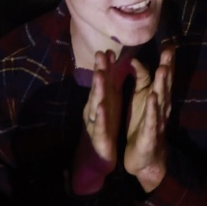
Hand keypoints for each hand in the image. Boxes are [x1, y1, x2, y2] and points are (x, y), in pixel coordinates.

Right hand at [75, 50, 123, 194]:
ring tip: (100, 75)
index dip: (105, 65)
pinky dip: (100, 115)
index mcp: (102, 100)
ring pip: (96, 103)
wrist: (97, 156)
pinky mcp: (99, 136)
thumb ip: (110, 84)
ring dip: (97, 89)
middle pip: (97, 88)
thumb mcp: (110, 103)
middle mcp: (95, 108)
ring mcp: (95, 121)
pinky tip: (101, 106)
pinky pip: (99, 124)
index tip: (108, 49)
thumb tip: (111, 62)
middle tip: (100, 54)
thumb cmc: (105, 126)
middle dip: (99, 71)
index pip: (103, 81)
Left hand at [125, 46, 173, 192]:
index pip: (163, 77)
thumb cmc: (142, 125)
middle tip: (169, 52)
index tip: (169, 44)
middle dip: (167, 68)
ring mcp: (157, 121)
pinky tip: (152, 98)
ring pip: (160, 100)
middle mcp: (161, 107)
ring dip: (162, 85)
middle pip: (165, 85)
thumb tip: (135, 59)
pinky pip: (151, 121)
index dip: (166, 61)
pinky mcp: (149, 135)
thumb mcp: (141, 99)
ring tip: (162, 69)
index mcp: (158, 98)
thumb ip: (141, 79)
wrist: (144, 158)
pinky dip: (152, 110)